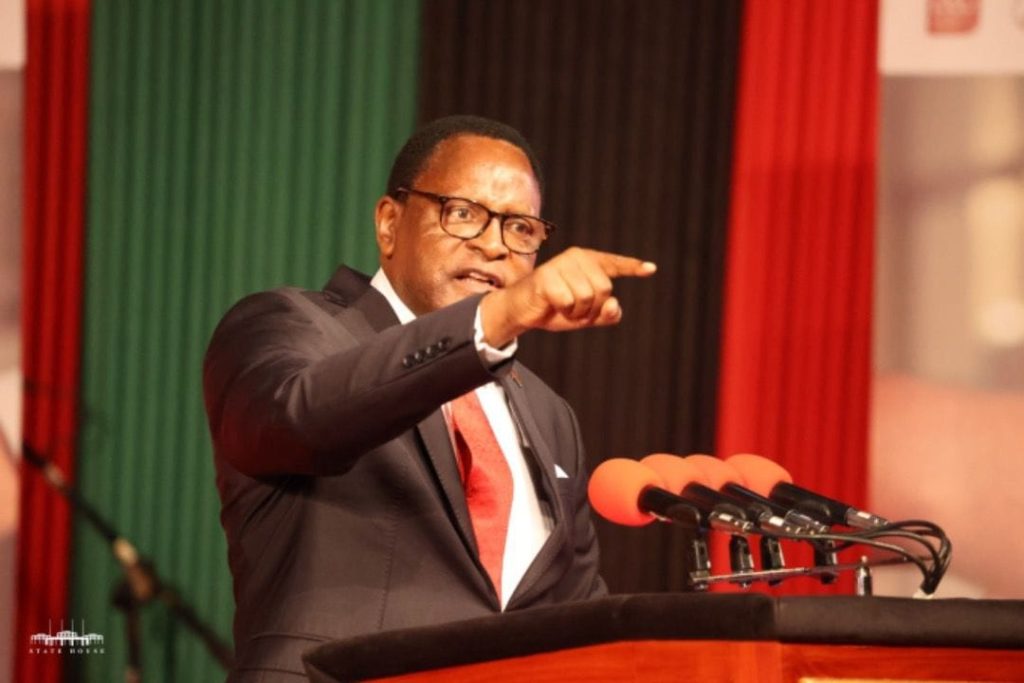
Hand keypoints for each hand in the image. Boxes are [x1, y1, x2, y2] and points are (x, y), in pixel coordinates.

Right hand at [479, 247, 655, 346]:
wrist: (523, 312)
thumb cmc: (555, 308)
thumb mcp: (586, 315)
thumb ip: (607, 313)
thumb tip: (614, 305)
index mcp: (588, 262)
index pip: (614, 264)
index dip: (633, 267)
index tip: (651, 269)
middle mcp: (576, 257)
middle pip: (604, 289)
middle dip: (592, 308)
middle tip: (574, 310)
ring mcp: (561, 264)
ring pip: (588, 296)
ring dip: (577, 312)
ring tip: (563, 308)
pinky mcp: (547, 276)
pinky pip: (569, 301)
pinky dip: (564, 311)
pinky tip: (553, 305)